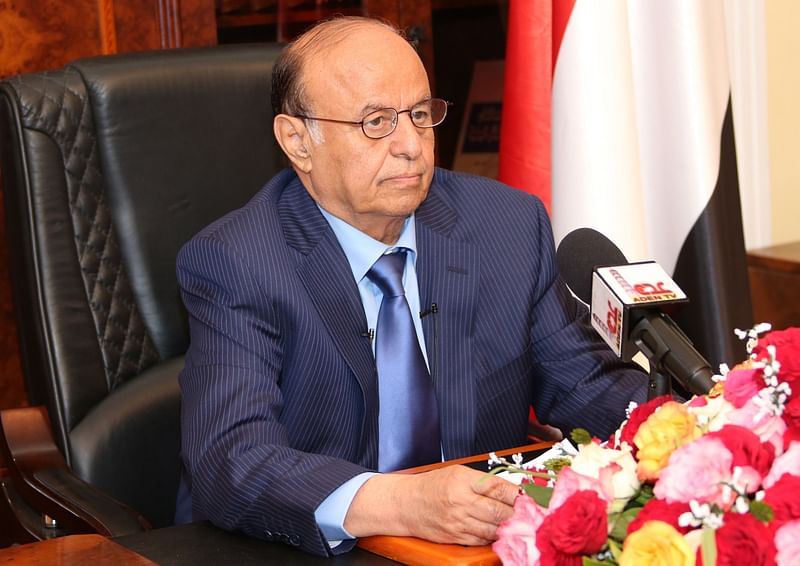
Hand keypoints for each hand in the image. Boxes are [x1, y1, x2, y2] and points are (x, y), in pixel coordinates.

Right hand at [344, 465, 517, 544]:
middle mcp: (461, 502)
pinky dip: (493, 537)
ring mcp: (458, 522)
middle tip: (530, 513)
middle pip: (500, 511)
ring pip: (494, 529)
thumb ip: (483, 481)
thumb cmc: (432, 485)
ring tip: (518, 524)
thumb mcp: (458, 473)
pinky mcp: (455, 537)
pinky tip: (498, 532)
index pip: (499, 488)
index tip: (529, 497)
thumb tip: (511, 490)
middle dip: (518, 514)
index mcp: (463, 481)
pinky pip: (481, 540)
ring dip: (508, 528)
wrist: (405, 503)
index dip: (518, 494)